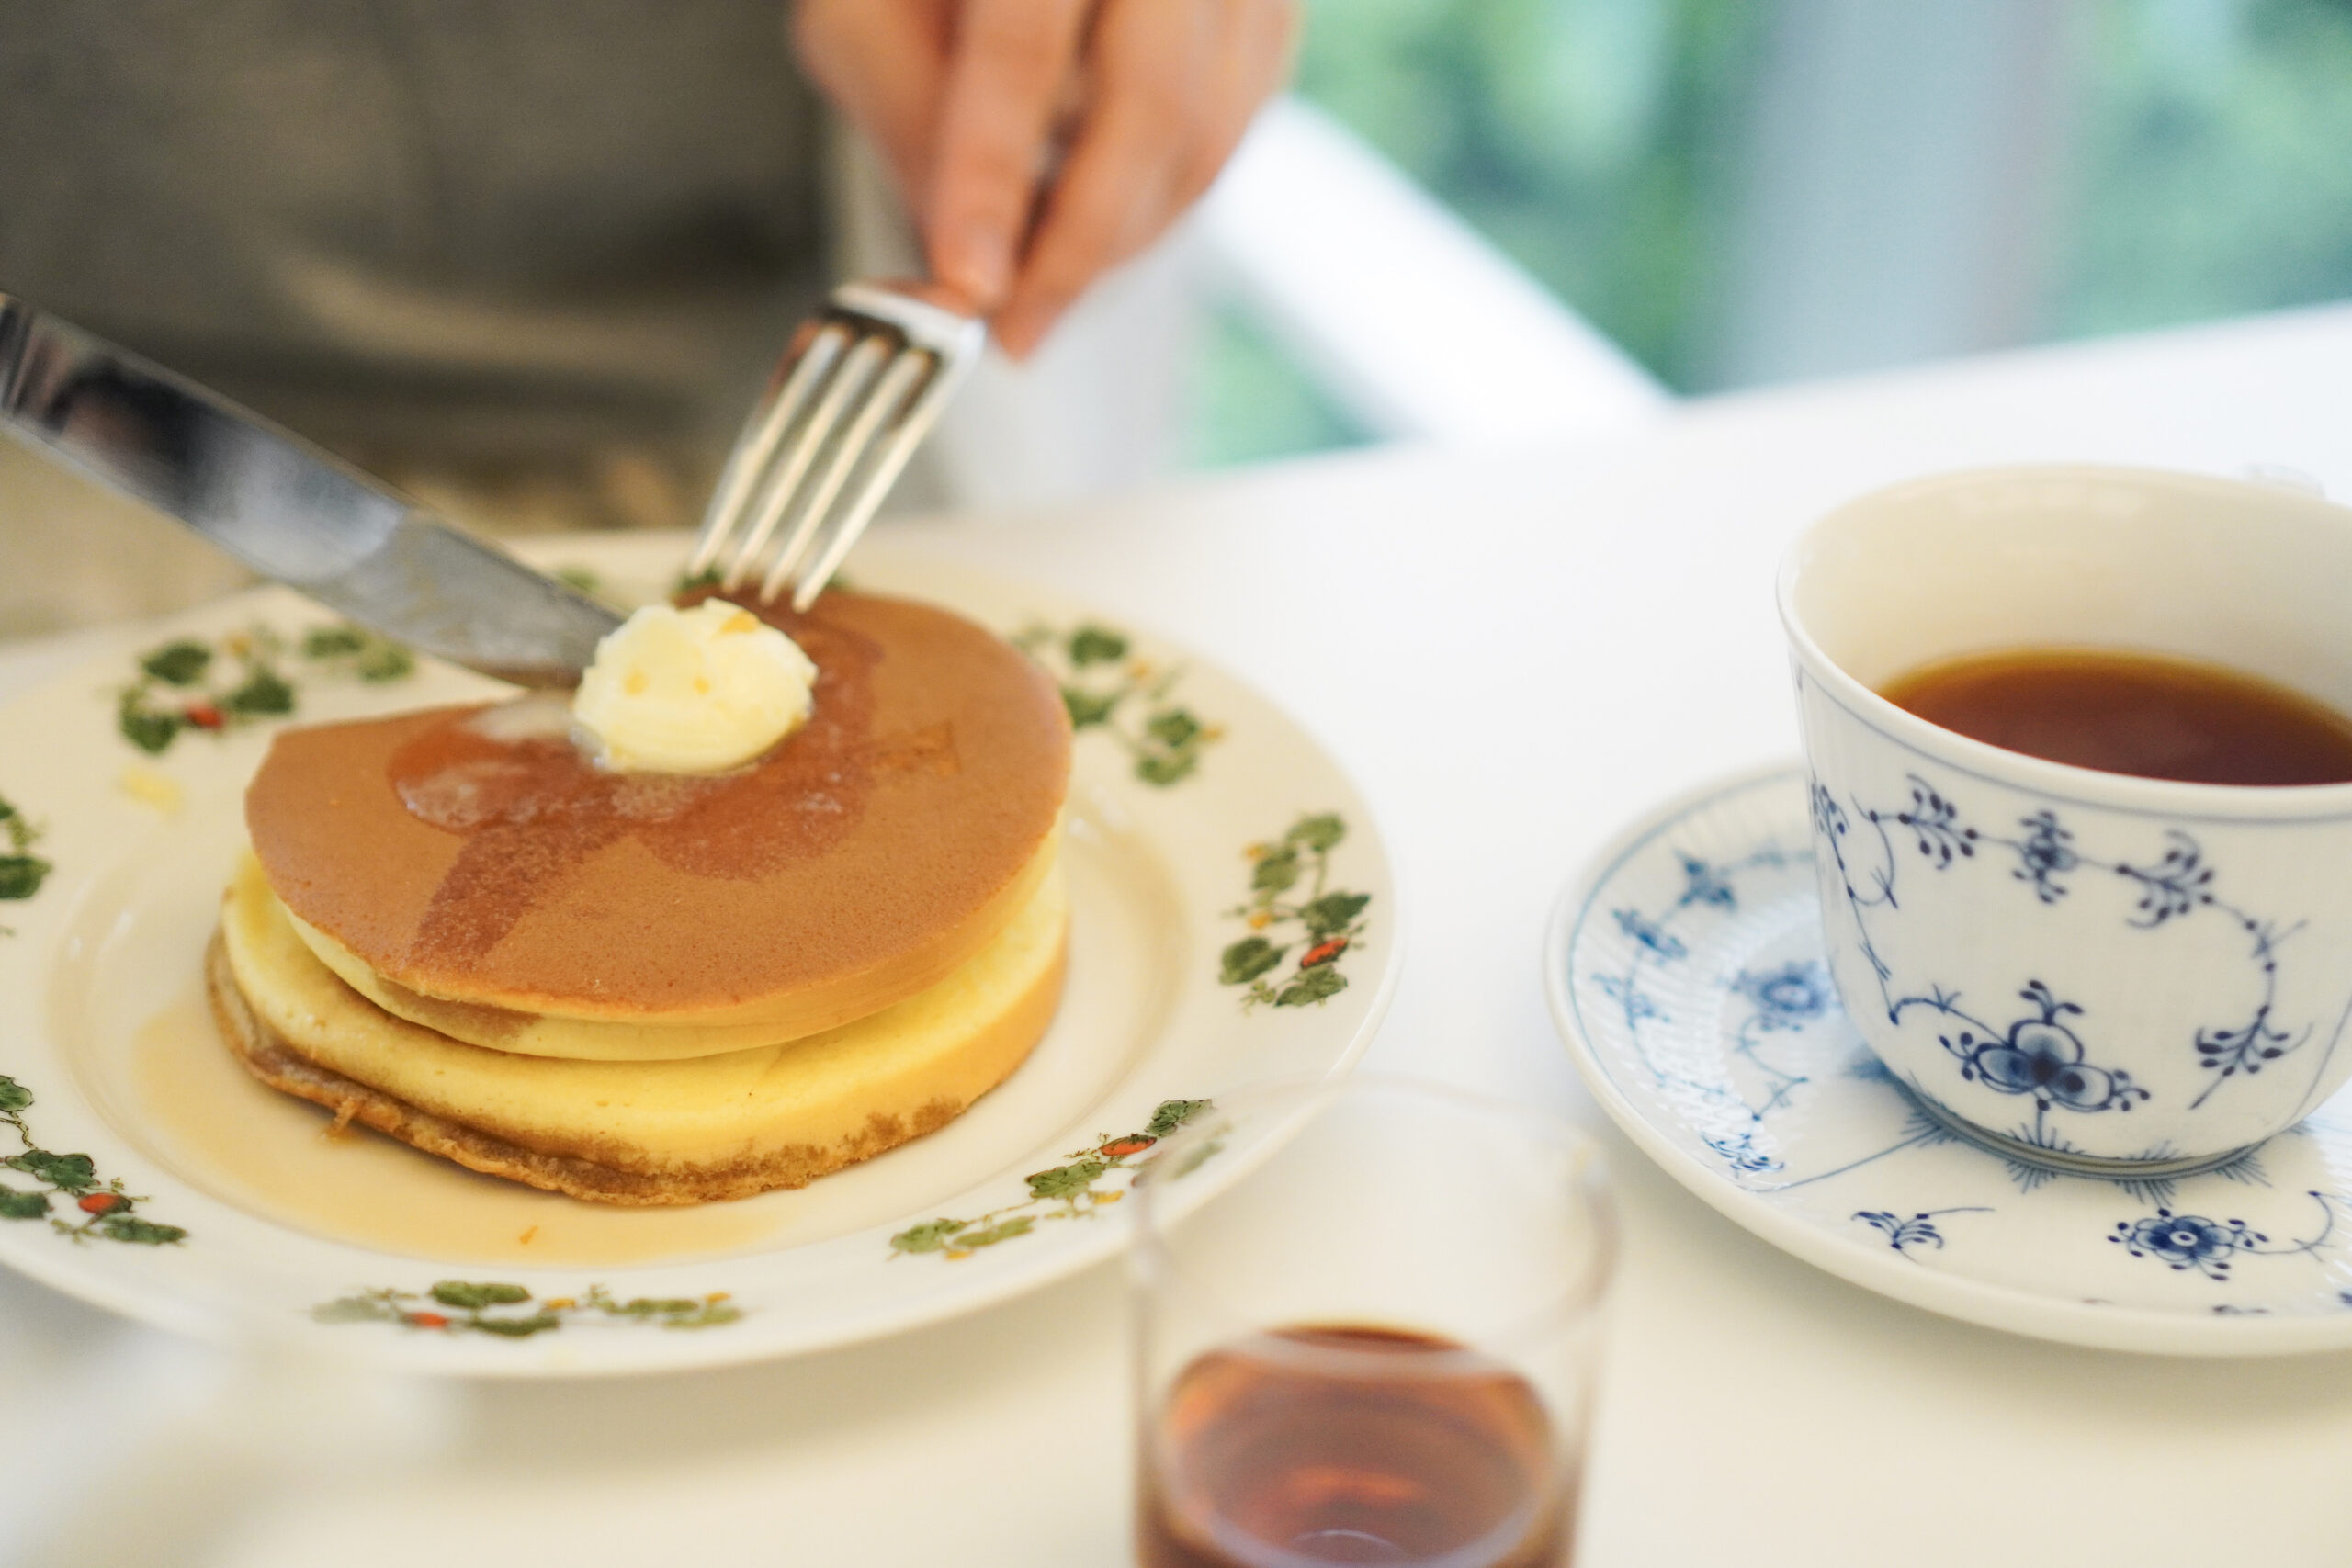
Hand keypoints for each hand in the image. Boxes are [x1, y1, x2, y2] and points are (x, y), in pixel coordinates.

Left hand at [796, 0, 1296, 357]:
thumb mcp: (866, 13)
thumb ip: (907, 121)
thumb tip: (964, 269)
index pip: (1025, 46)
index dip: (994, 176)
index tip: (971, 284)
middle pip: (1154, 103)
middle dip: (1079, 245)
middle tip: (1017, 327)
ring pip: (1207, 136)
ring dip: (1123, 239)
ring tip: (1042, 288)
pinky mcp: (1268, 16)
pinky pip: (1234, 137)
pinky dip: (1164, 203)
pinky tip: (1095, 224)